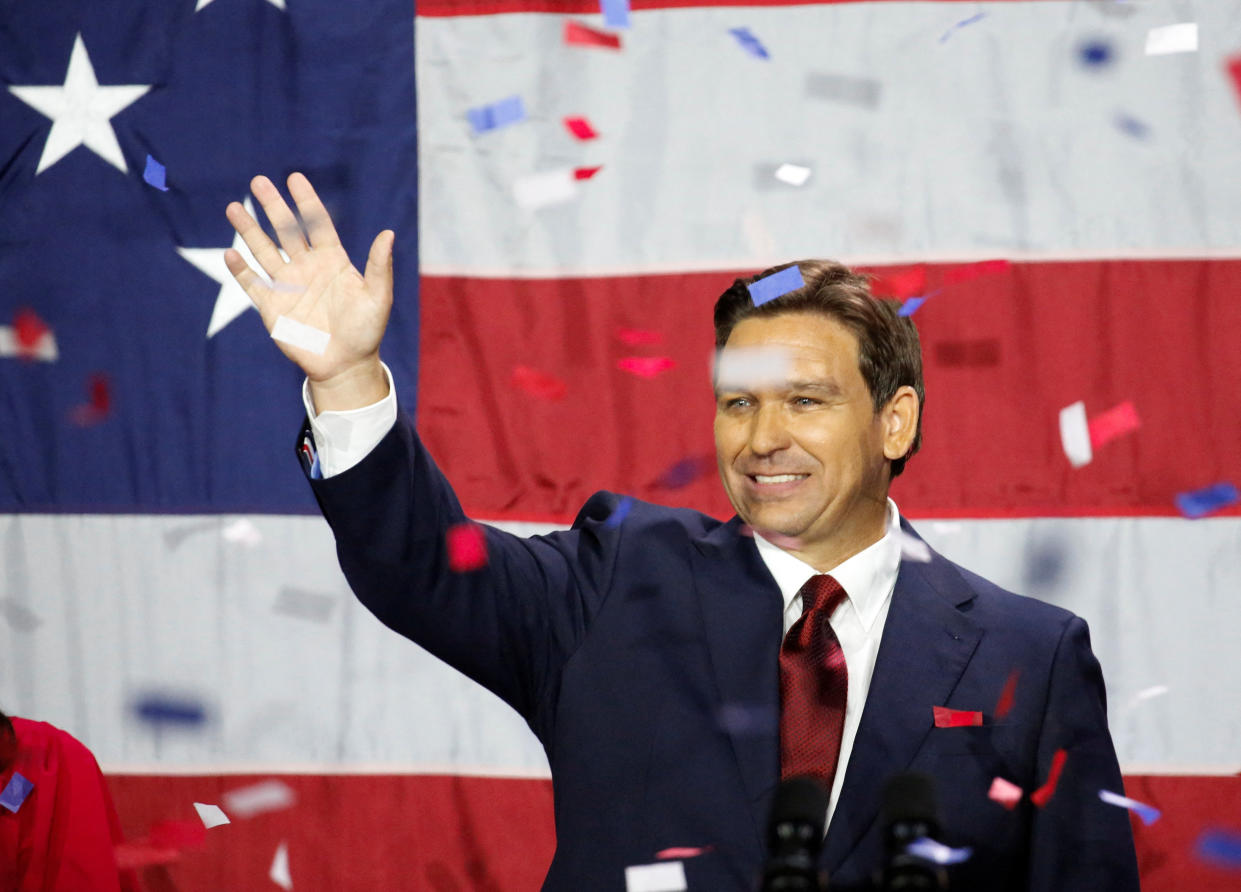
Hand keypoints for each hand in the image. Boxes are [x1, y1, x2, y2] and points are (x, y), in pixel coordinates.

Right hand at [224, 173, 392, 405]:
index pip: (317, 224)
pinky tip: (230, 253)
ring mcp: (288, 286)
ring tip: (233, 207)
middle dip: (272, 206)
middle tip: (258, 181)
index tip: (295, 178)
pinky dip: (241, 270)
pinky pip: (253, 284)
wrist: (346, 365)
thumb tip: (388, 233)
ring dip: (249, 230)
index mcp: (333, 261)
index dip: (306, 201)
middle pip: (285, 230)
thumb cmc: (366, 331)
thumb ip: (379, 266)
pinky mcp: (272, 307)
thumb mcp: (378, 297)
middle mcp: (307, 268)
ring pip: (264, 251)